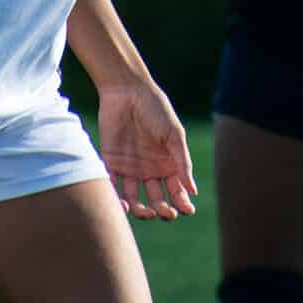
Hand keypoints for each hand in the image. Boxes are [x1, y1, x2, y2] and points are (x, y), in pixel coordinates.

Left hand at [96, 78, 196, 220]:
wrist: (126, 90)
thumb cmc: (155, 108)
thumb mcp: (174, 134)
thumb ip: (182, 162)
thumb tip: (192, 191)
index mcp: (167, 163)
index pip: (176, 191)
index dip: (182, 203)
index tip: (187, 210)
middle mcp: (149, 169)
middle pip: (156, 200)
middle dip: (162, 211)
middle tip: (165, 213)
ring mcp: (129, 167)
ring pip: (134, 199)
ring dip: (139, 210)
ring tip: (143, 211)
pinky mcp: (110, 162)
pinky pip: (112, 186)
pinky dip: (115, 198)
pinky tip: (122, 204)